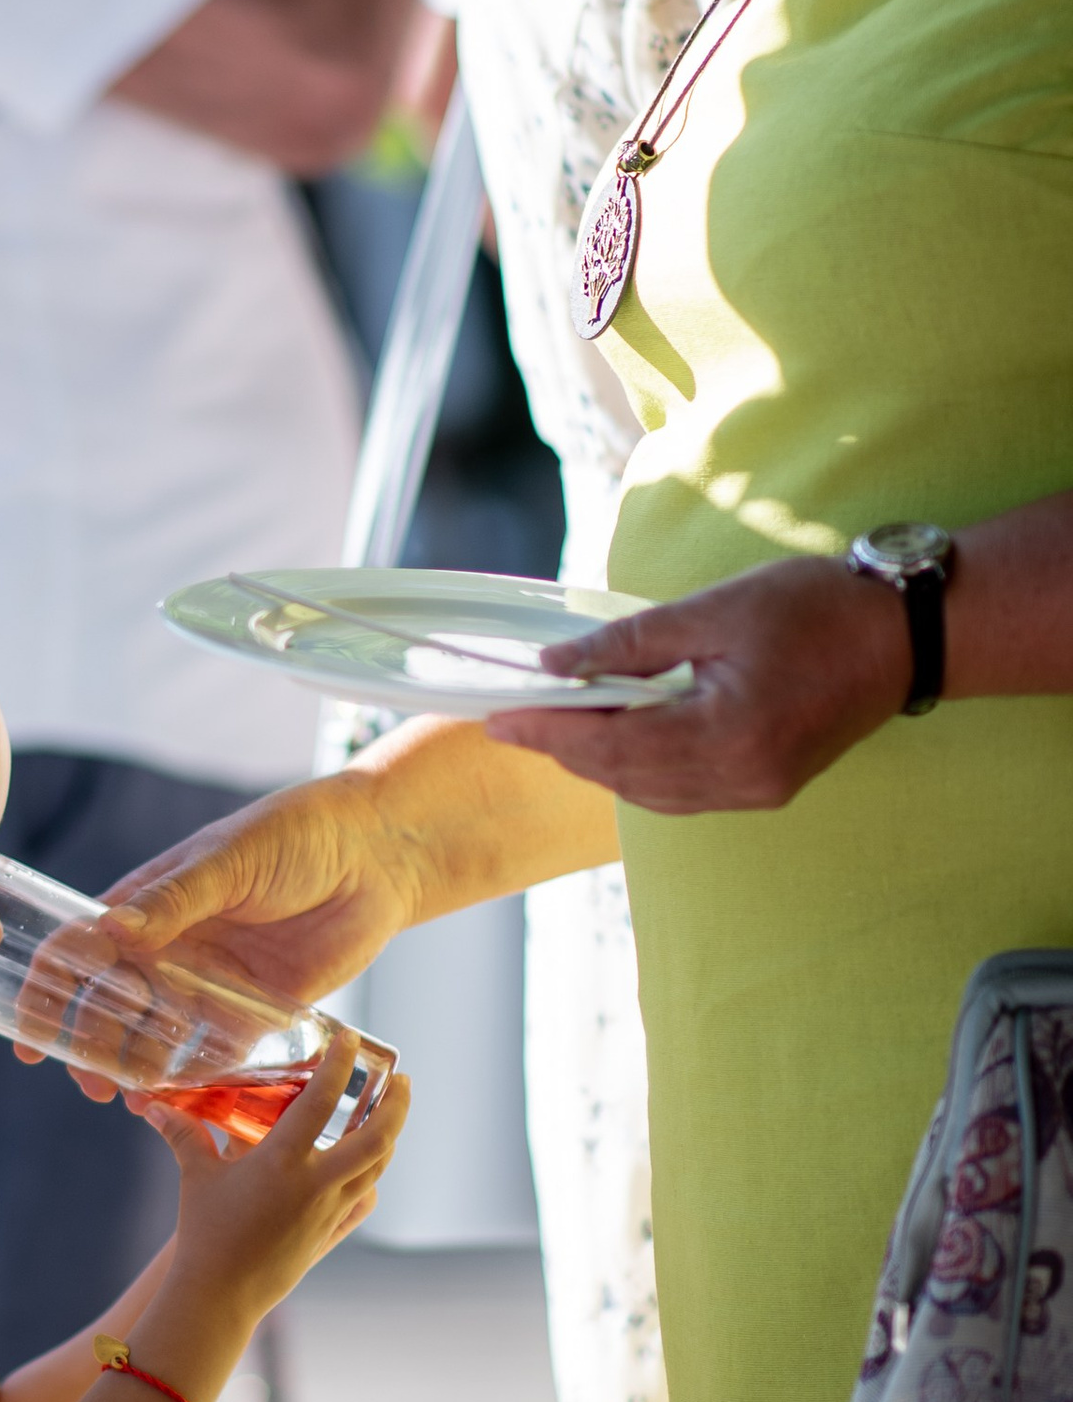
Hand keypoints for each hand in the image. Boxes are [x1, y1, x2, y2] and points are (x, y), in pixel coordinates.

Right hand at [43, 779, 423, 1097]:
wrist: (375, 857)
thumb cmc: (295, 836)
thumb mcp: (229, 860)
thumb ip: (174, 899)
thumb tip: (110, 929)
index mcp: (149, 904)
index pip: (79, 950)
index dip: (46, 992)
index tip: (31, 1039)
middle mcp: (170, 949)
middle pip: (108, 1006)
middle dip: (88, 1046)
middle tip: (88, 1082)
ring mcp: (209, 984)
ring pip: (153, 1037)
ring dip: (133, 1068)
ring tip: (128, 1095)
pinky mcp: (254, 1011)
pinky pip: (212, 1055)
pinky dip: (189, 1081)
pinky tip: (174, 1101)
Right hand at [139, 1032, 409, 1371]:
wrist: (221, 1295)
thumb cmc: (204, 1233)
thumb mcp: (195, 1176)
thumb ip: (182, 1134)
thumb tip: (152, 1105)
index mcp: (283, 1162)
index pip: (322, 1101)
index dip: (340, 1064)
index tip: (350, 1038)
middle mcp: (316, 1184)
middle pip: (377, 1137)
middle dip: (397, 1105)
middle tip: (402, 1081)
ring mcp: (329, 1211)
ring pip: (377, 1167)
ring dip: (390, 1136)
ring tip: (391, 1114)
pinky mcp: (331, 1233)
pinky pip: (364, 1200)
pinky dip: (372, 1179)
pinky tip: (367, 1169)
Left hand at [494, 555, 911, 812]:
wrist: (905, 633)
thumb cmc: (816, 608)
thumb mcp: (713, 610)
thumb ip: (630, 644)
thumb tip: (555, 664)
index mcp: (727, 733)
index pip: (610, 744)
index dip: (547, 731)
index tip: (495, 717)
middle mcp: (740, 777)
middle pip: (624, 777)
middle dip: (563, 748)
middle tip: (511, 721)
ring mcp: (757, 790)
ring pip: (651, 793)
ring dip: (600, 763)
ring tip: (553, 727)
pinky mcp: (768, 787)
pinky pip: (683, 793)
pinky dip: (641, 771)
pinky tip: (618, 740)